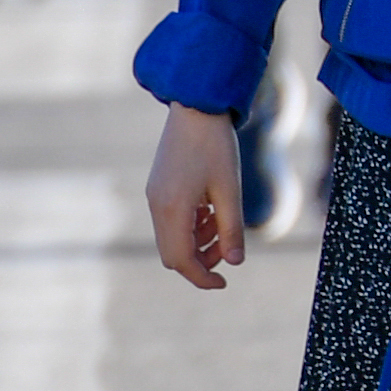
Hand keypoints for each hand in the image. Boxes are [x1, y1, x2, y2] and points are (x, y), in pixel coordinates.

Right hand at [147, 106, 247, 289]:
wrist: (196, 108)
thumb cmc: (217, 146)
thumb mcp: (230, 189)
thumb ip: (231, 228)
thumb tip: (235, 262)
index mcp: (172, 209)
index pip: (181, 260)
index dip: (202, 277)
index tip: (224, 283)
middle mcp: (157, 206)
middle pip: (172, 254)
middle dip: (200, 260)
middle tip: (227, 249)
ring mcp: (155, 197)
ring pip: (172, 238)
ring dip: (197, 241)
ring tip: (221, 222)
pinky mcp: (158, 189)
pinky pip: (171, 221)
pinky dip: (191, 225)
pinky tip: (210, 209)